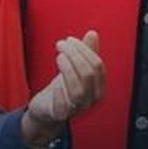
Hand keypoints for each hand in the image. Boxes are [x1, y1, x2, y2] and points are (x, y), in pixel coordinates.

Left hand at [22, 31, 104, 146]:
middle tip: (61, 45)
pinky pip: (64, 107)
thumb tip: (92, 34)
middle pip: (88, 74)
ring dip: (68, 69)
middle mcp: (92, 99)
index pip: (97, 66)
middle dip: (74, 55)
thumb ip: (86, 52)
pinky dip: (60, 94)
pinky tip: (55, 85)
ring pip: (78, 89)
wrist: (49, 109)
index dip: (84, 50)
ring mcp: (78, 109)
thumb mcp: (75, 68)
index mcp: (99, 86)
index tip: (70, 40)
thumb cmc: (64, 88)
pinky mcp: (61, 114)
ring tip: (59, 57)